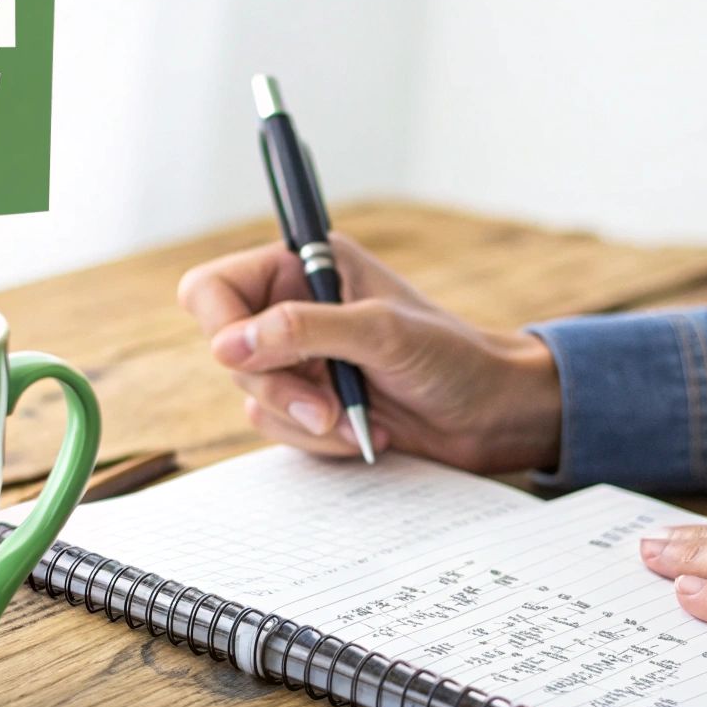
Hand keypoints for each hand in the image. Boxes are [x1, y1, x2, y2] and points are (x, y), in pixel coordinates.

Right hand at [176, 233, 563, 472]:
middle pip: (226, 351)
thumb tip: (229, 345)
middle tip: (325, 409)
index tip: (246, 359)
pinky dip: (320, 440)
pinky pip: (278, 430)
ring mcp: (300, 360)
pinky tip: (365, 431)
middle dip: (278, 388)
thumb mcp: (381, 333)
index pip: (216, 288)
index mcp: (306, 266)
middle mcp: (294, 308)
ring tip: (362, 420)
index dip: (220, 324)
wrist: (490, 414)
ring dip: (306, 420)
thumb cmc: (452, 358)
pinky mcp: (309, 404)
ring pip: (252, 398)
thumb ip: (303, 330)